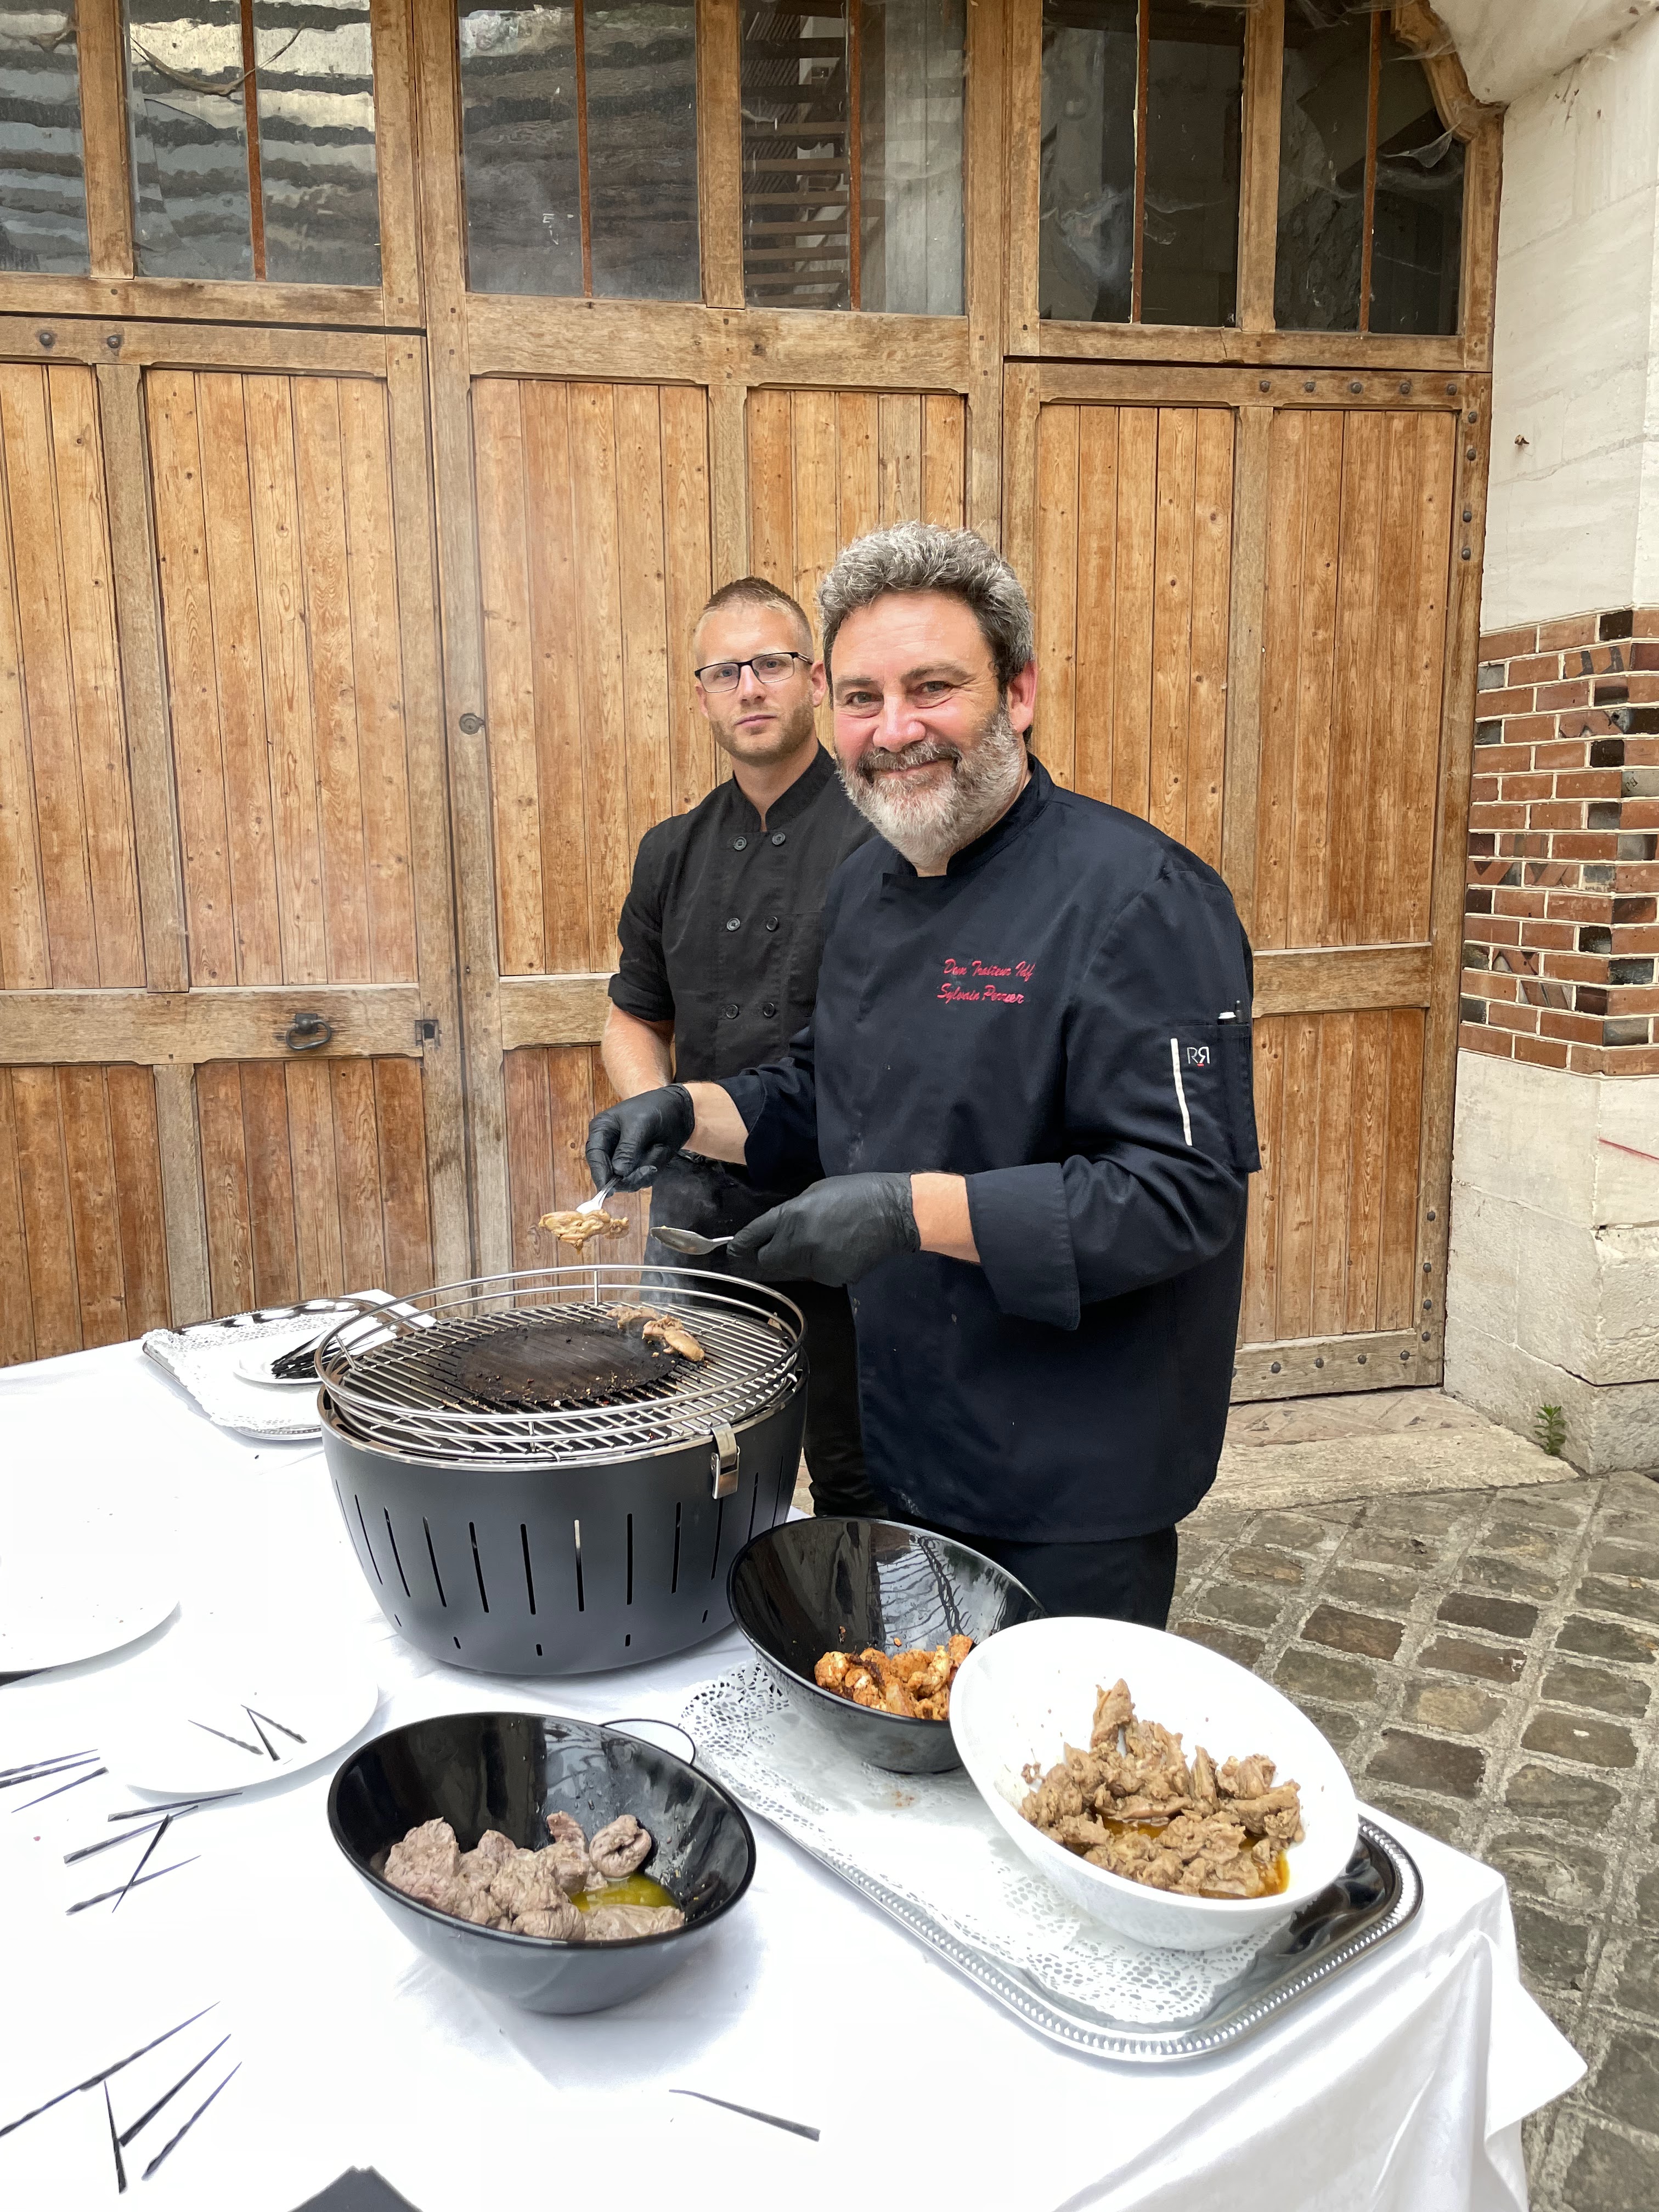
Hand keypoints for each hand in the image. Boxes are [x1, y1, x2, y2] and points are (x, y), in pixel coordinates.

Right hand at [585, 1084, 695, 1192]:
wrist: (680, 1109)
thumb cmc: (655, 1108)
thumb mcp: (640, 1124)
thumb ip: (628, 1148)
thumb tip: (618, 1172)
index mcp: (602, 1130)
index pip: (594, 1155)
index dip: (599, 1173)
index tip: (607, 1188)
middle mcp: (609, 1147)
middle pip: (607, 1173)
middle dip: (624, 1178)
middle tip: (645, 1171)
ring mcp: (624, 1159)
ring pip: (625, 1181)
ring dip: (640, 1175)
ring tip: (655, 1159)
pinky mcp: (638, 1167)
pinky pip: (640, 1180)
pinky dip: (650, 1172)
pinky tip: (659, 1154)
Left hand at [727, 1173, 919, 1286]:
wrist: (893, 1212)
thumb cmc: (855, 1194)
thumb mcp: (815, 1193)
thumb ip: (791, 1214)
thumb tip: (776, 1231)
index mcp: (792, 1216)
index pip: (754, 1237)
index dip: (741, 1246)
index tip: (734, 1252)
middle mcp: (799, 1243)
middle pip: (768, 1261)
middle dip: (764, 1258)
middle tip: (768, 1253)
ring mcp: (816, 1263)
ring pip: (793, 1270)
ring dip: (794, 1262)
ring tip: (818, 1243)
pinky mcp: (833, 1277)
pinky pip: (816, 1274)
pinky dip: (819, 1266)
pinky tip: (836, 1250)